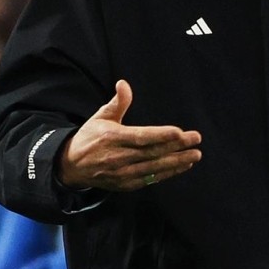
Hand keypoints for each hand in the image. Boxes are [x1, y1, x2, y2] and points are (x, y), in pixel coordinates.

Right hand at [58, 81, 202, 190]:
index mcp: (112, 138)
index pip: (141, 137)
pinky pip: (150, 179)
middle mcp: (118, 157)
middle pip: (152, 152)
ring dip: (177, 162)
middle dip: (177, 147)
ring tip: (195, 155)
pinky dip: (167, 173)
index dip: (161, 136)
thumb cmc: (90, 137)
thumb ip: (117, 102)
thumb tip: (124, 84)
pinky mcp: (125, 184)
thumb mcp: (100, 117)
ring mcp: (122, 173)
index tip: (180, 132)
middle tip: (196, 140)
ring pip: (154, 168)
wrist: (71, 166)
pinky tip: (182, 166)